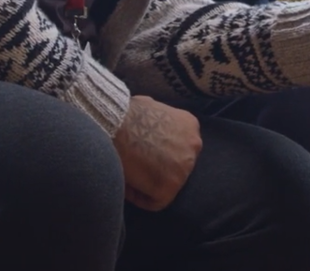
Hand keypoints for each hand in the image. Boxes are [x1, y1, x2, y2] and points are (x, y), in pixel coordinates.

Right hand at [113, 95, 202, 210]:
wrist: (115, 125)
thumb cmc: (125, 114)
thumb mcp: (151, 107)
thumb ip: (159, 122)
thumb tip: (150, 128)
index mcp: (190, 125)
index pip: (178, 148)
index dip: (157, 154)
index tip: (140, 154)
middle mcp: (194, 145)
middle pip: (176, 166)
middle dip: (156, 168)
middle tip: (135, 166)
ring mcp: (185, 167)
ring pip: (167, 185)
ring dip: (148, 183)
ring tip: (128, 175)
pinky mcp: (170, 186)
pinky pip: (155, 201)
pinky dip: (139, 197)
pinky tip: (126, 186)